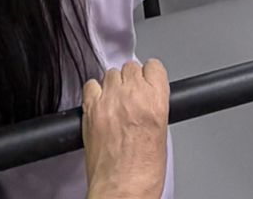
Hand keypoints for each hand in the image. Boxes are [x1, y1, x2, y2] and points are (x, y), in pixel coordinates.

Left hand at [83, 60, 168, 198]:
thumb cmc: (143, 174)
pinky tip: (99, 106)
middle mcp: (132, 96)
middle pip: (131, 67)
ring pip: (110, 73)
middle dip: (130, 82)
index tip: (146, 83)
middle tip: (130, 100)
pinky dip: (94, 93)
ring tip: (114, 105)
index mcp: (156, 101)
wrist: (121, 192)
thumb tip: (147, 98)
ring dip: (113, 86)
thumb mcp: (162, 135)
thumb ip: (154, 107)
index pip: (154, 67)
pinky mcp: (90, 109)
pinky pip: (90, 85)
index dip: (149, 76)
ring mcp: (109, 100)